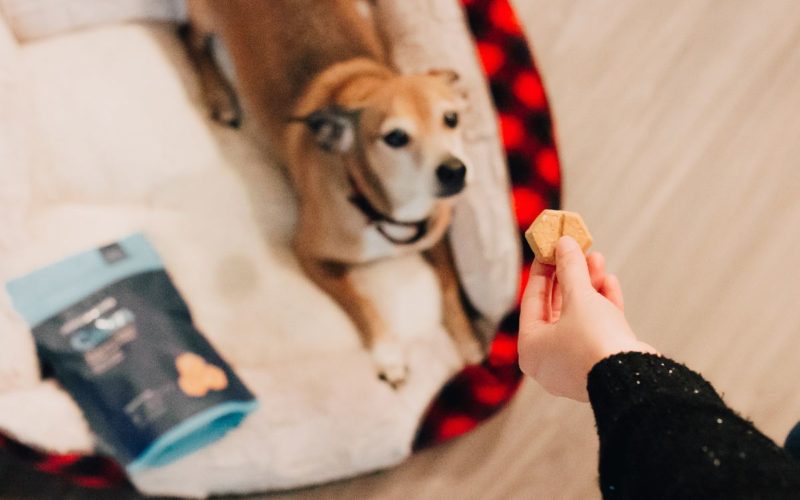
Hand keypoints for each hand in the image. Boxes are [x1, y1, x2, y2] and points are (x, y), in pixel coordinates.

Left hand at [518, 236, 656, 400]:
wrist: (634, 380)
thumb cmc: (594, 342)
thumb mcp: (579, 297)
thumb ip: (570, 268)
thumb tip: (564, 244)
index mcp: (531, 348)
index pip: (532, 301)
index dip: (542, 271)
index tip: (550, 249)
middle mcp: (549, 360)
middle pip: (556, 308)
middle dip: (570, 277)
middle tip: (576, 251)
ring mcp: (575, 365)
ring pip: (579, 317)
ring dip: (588, 287)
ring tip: (597, 258)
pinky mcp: (600, 365)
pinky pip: (597, 331)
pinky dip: (603, 306)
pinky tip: (610, 281)